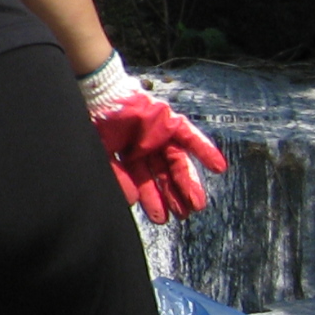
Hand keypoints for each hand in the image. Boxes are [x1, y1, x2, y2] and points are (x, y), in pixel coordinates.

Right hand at [93, 88, 227, 222]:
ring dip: (189, 182)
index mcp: (131, 156)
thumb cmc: (96, 123)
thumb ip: (118, 177)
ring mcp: (160, 134)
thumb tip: (131, 201)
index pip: (146, 181)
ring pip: (178, 162)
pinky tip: (218, 168)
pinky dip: (205, 151)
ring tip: (197, 204)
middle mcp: (147, 147)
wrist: (99, 95)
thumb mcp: (104, 155)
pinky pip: (190, 137)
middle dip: (174, 195)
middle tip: (183, 215)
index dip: (154, 199)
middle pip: (165, 175)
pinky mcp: (169, 120)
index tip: (162, 219)